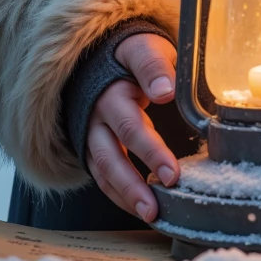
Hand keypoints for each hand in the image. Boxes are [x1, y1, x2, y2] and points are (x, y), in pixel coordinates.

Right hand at [85, 32, 179, 221]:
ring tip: (151, 210)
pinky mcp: (88, 150)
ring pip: (106, 161)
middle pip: (124, 128)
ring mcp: (92, 128)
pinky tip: (140, 209)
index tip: (167, 95)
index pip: (142, 66)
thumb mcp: (148, 49)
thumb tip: (166, 90)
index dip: (154, 77)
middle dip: (148, 154)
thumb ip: (157, 66)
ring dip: (128, 189)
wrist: (96, 68)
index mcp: (124, 68)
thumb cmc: (133, 61)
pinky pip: (101, 177)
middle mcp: (103, 101)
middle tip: (172, 178)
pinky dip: (119, 196)